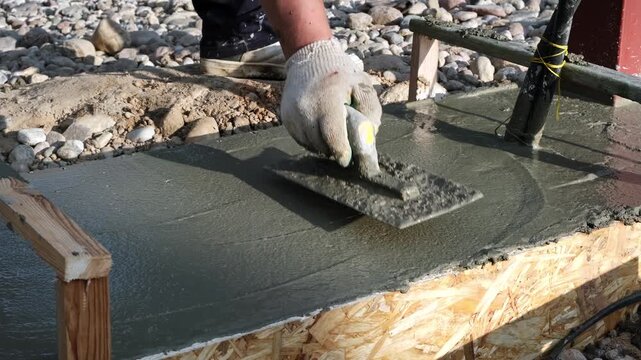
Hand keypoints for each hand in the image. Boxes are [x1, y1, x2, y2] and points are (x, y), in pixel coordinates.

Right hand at [281, 40, 381, 170]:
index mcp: (327, 98)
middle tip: (344, 151)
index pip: (332, 134)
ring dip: (322, 146)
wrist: (309, 58)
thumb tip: (370, 134)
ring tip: (333, 138)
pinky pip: (300, 139)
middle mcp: (305, 107)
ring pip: (309, 144)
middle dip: (333, 150)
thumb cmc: (340, 73)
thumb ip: (370, 109)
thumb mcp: (362, 84)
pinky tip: (320, 131)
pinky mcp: (285, 117)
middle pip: (320, 143)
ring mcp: (292, 113)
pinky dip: (312, 140)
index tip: (347, 159)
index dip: (341, 150)